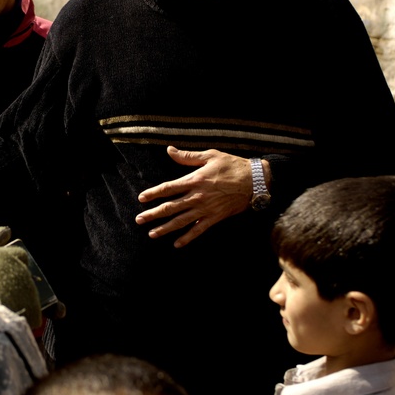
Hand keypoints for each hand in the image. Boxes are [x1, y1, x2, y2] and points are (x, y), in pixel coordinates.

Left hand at [135, 148, 262, 247]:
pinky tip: (177, 244)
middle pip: (170, 207)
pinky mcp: (215, 218)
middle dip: (153, 214)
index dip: (153, 193)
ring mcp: (206, 209)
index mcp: (194, 180)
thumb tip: (169, 150)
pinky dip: (188, 238)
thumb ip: (187, 156)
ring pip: (181, 221)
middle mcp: (197, 197)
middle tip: (139, 220)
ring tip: (151, 234)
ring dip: (165, 228)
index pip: (168, 188)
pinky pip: (198, 230)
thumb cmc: (232, 165)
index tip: (141, 199)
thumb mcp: (210, 155)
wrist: (255, 181)